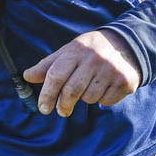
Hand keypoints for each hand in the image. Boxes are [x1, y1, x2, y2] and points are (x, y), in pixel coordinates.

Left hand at [22, 30, 140, 115]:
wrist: (127, 44)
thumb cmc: (90, 50)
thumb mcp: (69, 51)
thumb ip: (48, 65)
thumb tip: (27, 76)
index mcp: (77, 50)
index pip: (56, 75)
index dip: (47, 94)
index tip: (43, 108)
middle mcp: (94, 59)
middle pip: (71, 91)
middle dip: (63, 105)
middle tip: (61, 110)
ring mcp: (111, 70)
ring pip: (89, 98)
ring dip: (85, 99)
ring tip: (88, 88)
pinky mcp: (125, 81)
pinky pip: (106, 101)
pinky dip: (102, 99)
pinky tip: (104, 88)